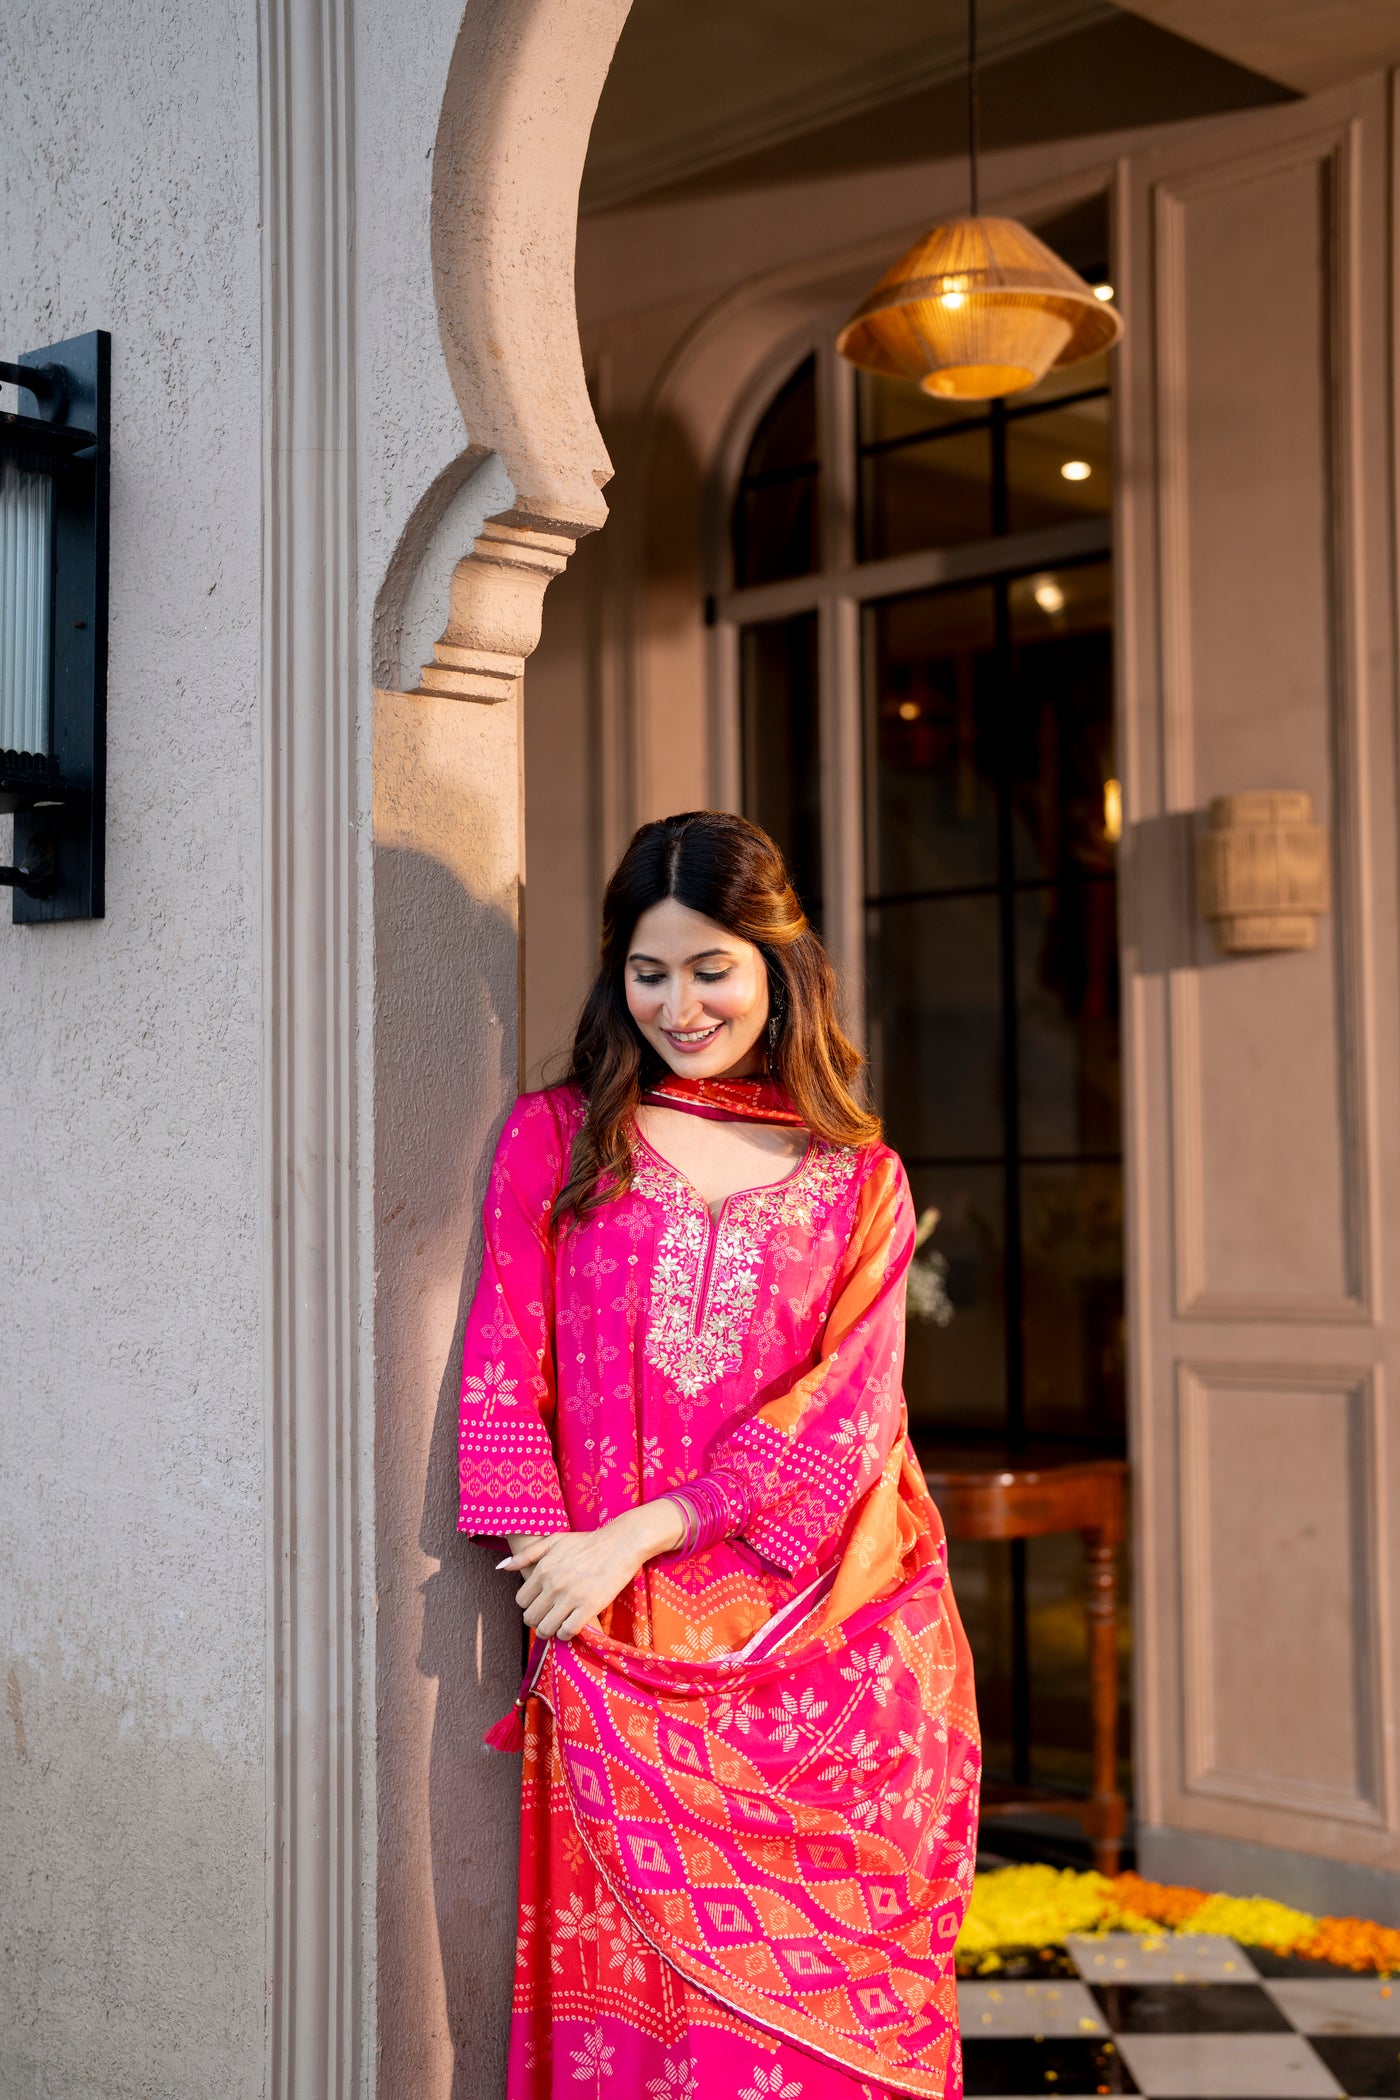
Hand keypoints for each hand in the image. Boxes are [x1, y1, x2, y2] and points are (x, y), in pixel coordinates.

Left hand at [498, 1501, 685, 1640]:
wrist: (620, 1544)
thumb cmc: (587, 1542)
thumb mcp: (554, 1540)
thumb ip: (527, 1554)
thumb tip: (502, 1567)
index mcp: (543, 1569)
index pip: (521, 1600)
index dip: (530, 1604)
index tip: (540, 1603)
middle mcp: (553, 1584)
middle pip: (530, 1618)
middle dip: (537, 1620)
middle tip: (548, 1616)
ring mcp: (571, 1597)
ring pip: (546, 1629)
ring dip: (550, 1630)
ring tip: (558, 1624)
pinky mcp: (589, 1607)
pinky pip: (567, 1632)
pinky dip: (566, 1633)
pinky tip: (571, 1625)